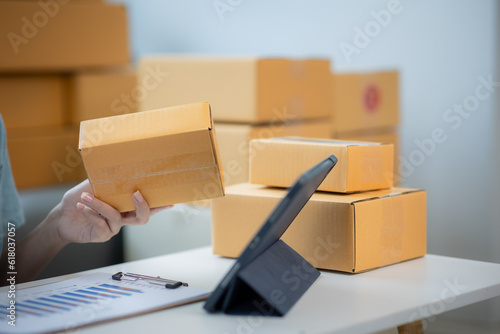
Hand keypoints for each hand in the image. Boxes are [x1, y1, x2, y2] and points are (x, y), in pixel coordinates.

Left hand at [52, 180, 171, 244]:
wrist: (62, 215)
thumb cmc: (80, 198)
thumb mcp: (94, 184)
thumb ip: (106, 179)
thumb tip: (117, 165)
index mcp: (125, 206)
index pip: (145, 206)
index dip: (159, 206)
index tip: (170, 201)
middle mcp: (122, 218)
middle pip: (142, 219)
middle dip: (143, 206)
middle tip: (136, 193)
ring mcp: (113, 228)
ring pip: (115, 216)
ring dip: (100, 205)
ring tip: (86, 196)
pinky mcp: (101, 235)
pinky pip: (101, 223)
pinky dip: (90, 213)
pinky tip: (81, 206)